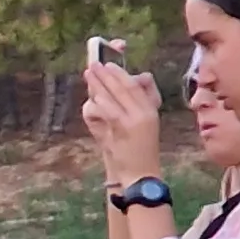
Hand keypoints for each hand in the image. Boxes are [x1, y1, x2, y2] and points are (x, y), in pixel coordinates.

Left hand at [76, 60, 164, 184]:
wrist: (140, 174)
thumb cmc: (138, 151)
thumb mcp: (139, 125)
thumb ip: (130, 105)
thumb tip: (118, 87)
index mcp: (150, 109)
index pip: (135, 85)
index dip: (121, 72)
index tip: (109, 64)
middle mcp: (144, 112)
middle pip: (124, 86)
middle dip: (107, 74)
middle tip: (94, 64)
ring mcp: (133, 121)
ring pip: (114, 96)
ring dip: (99, 83)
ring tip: (89, 73)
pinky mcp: (122, 130)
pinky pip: (108, 111)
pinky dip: (99, 102)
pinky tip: (92, 97)